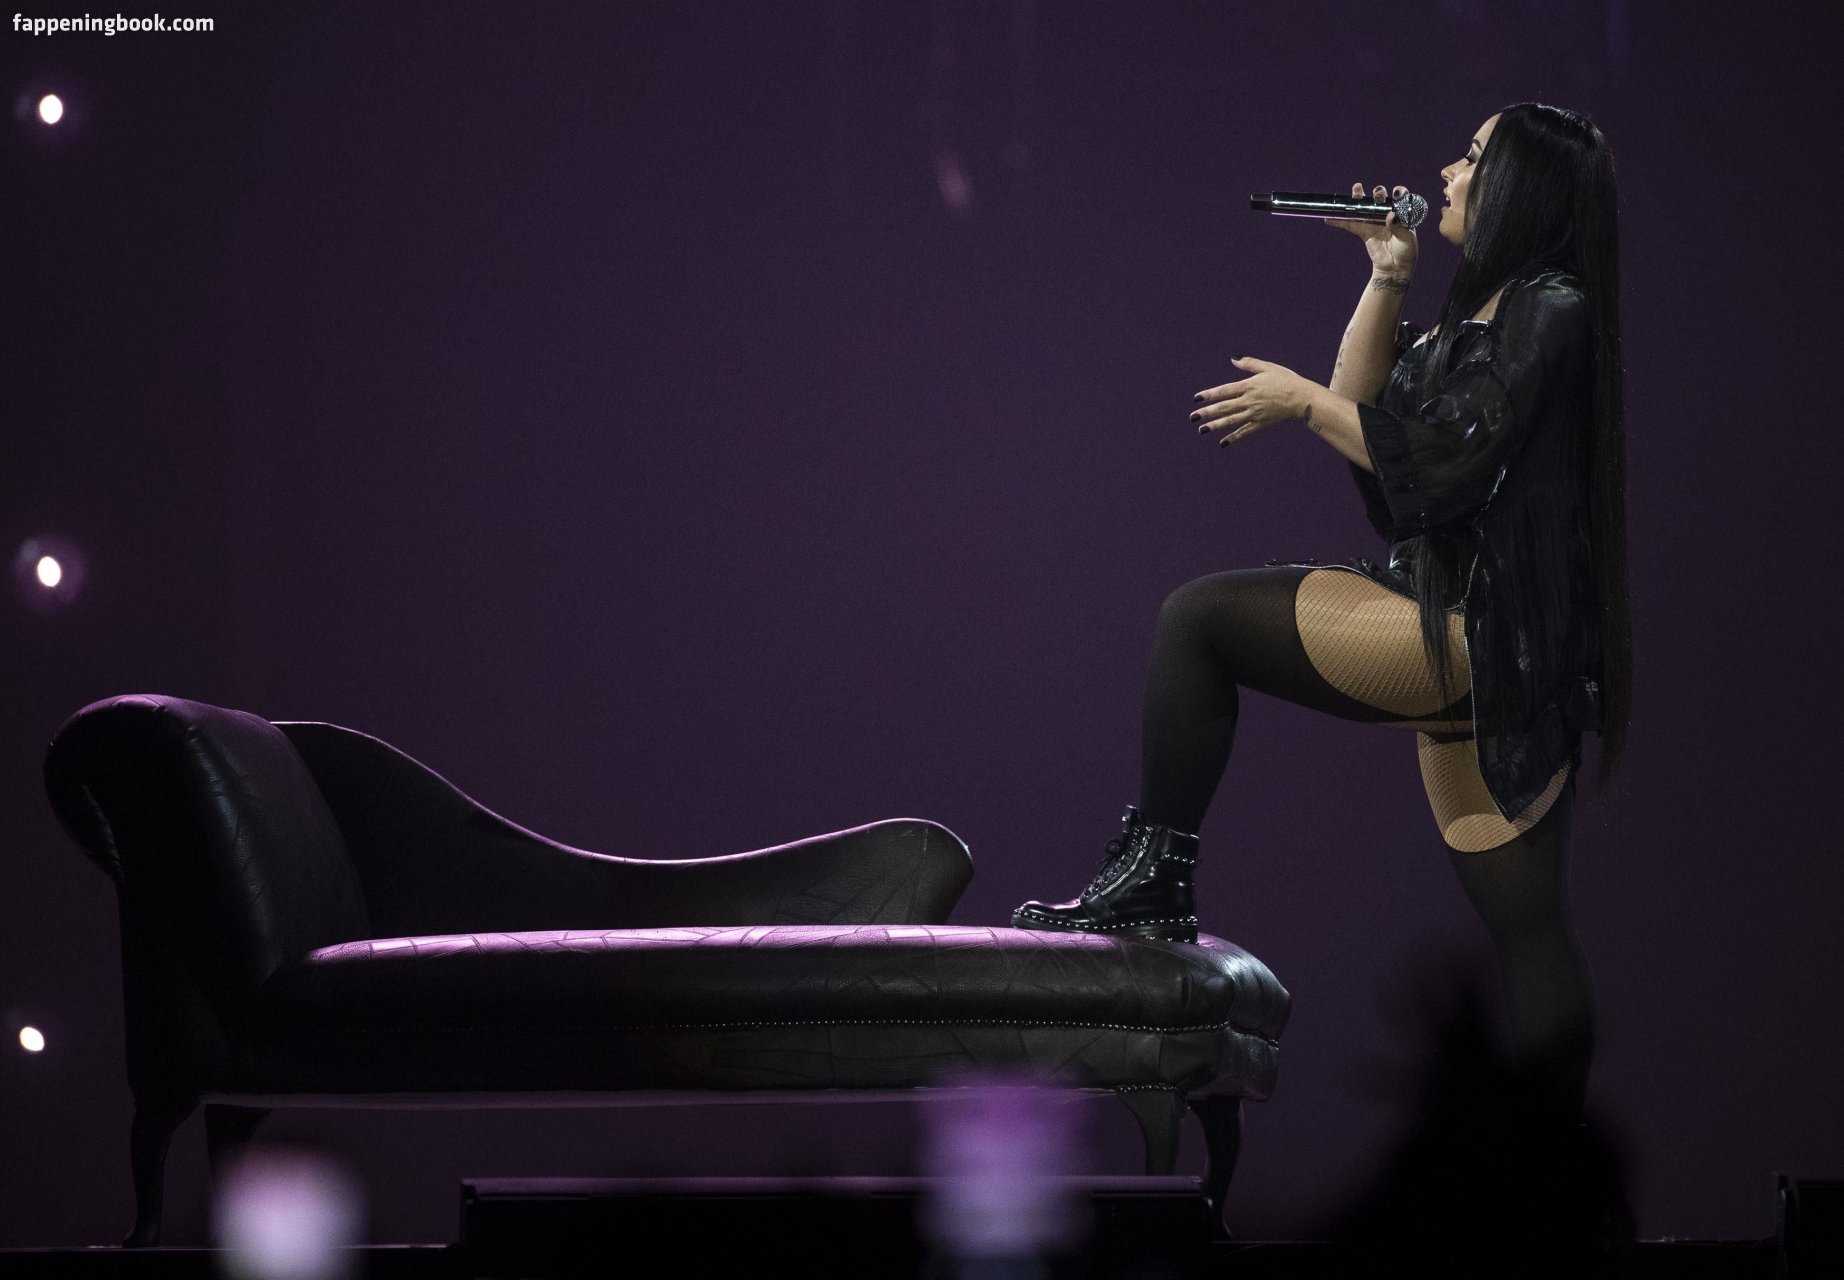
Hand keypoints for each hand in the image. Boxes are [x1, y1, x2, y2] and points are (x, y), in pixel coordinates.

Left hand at [1191, 357, 1311, 446]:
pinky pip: (1244, 431)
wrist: (1302, 398)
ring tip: (1201, 429)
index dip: (1209, 395)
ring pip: (1231, 420)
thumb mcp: (1268, 367)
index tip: (1196, 398)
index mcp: (1249, 386)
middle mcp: (1249, 401)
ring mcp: (1254, 414)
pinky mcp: (1261, 423)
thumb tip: (1233, 359)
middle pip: (1224, 407)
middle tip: (1192, 417)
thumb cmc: (1286, 380)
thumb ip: (1249, 364)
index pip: (1224, 391)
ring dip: (1215, 425)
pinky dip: (1234, 437)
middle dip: (1207, 412)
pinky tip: (1222, 442)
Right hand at [1324, 181, 1417, 277]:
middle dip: (1378, 192)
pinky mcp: (1364, 232)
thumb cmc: (1406, 251)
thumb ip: (1399, 226)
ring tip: (1356, 188)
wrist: (1396, 268)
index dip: (1398, 193)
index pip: (1399, 198)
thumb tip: (1390, 215)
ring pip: (1364, 208)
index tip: (1395, 193)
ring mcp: (1374, 223)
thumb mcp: (1408, 238)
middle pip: (1380, 199)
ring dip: (1359, 197)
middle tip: (1378, 192)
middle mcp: (1386, 215)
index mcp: (1400, 213)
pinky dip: (1339, 222)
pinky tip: (1329, 218)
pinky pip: (1350, 225)